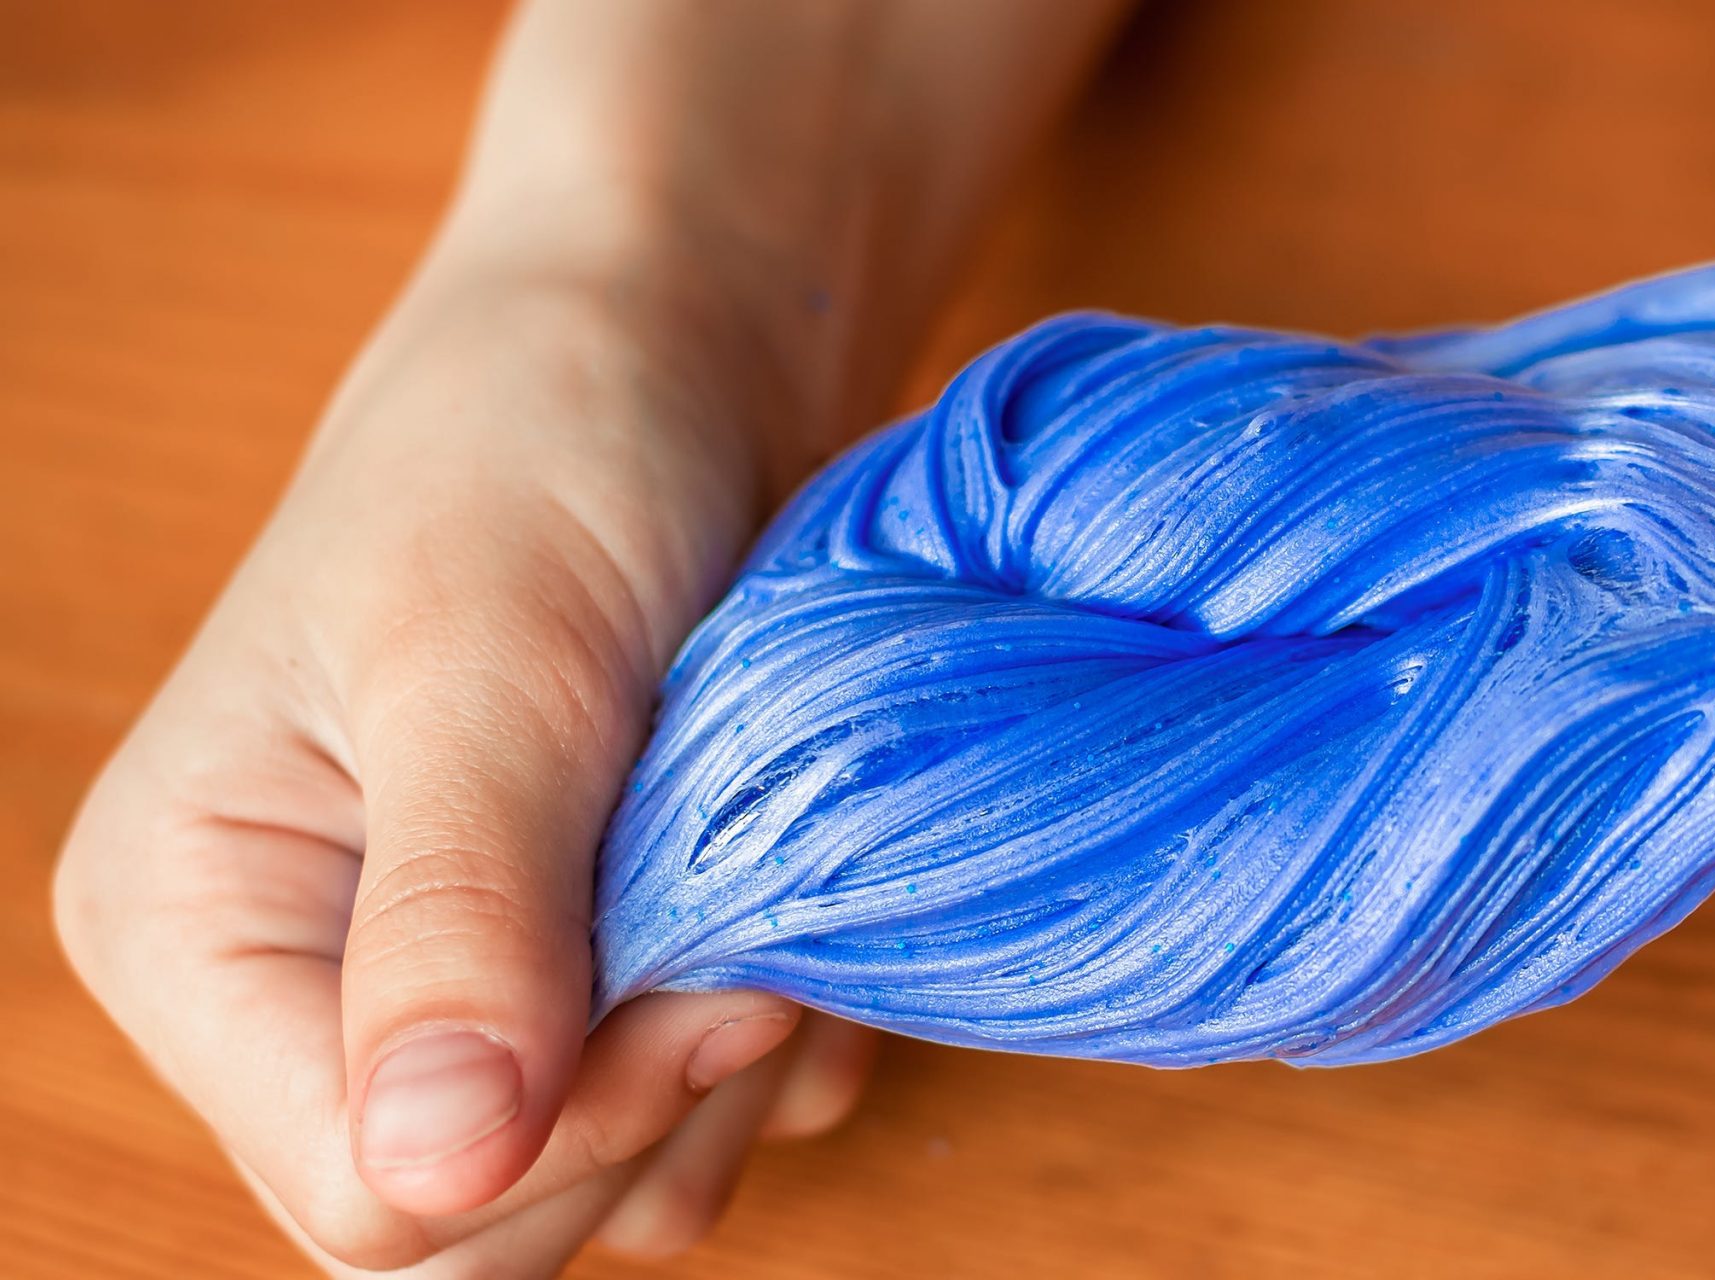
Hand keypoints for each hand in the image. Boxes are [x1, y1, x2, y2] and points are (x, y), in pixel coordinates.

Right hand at [54, 1, 1125, 1269]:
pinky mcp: (571, 981)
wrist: (673, 355)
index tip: (712, 979)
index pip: (367, 1197)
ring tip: (763, 888)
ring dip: (721, 1077)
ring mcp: (443, 993)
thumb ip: (463, 918)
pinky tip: (791, 908)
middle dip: (644, 1107)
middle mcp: (295, 987)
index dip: (568, 1131)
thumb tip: (431, 1166)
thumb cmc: (545, 450)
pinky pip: (686, 1129)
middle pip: (476, 1231)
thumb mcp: (495, 668)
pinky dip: (765, 1049)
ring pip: (597, 1194)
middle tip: (747, 928)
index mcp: (195, 923)